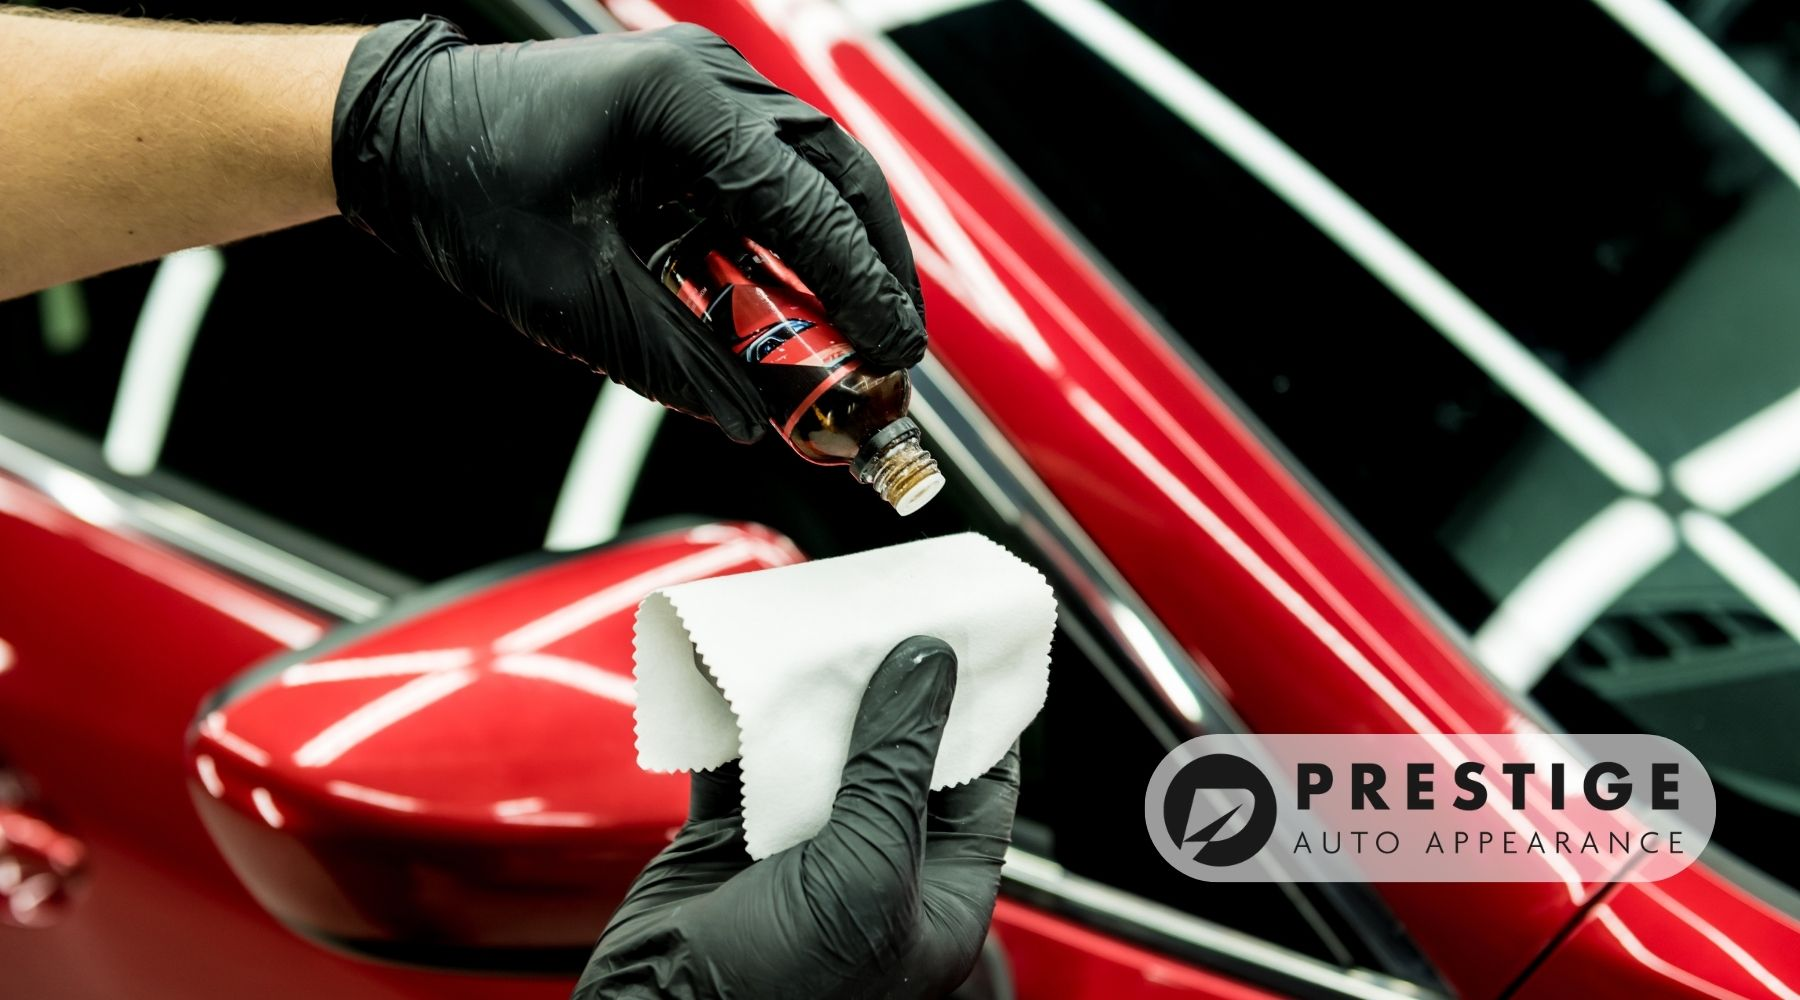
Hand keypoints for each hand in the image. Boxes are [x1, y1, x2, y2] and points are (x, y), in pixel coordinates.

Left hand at [331, 18, 926, 442]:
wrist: (400, 136)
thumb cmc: (464, 193)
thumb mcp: (573, 302)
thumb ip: (676, 365)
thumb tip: (750, 418)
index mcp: (677, 104)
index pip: (807, 202)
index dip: (861, 288)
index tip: (895, 353)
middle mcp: (707, 77)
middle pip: (840, 173)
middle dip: (877, 267)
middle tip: (898, 349)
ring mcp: (703, 83)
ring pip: (819, 167)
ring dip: (847, 249)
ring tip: (866, 328)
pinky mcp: (691, 109)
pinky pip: (775, 169)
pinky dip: (802, 233)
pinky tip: (807, 291)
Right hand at [576, 636, 1018, 998]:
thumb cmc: (784, 992)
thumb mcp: (869, 868)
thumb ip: (897, 765)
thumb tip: (929, 667)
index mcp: (936, 896)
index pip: (980, 786)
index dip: (980, 713)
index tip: (975, 644)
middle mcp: (874, 871)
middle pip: (895, 756)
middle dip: (888, 686)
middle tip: (889, 614)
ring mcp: (800, 856)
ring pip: (818, 751)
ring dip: (813, 694)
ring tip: (820, 628)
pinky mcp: (730, 844)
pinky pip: (742, 763)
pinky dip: (738, 717)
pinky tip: (742, 671)